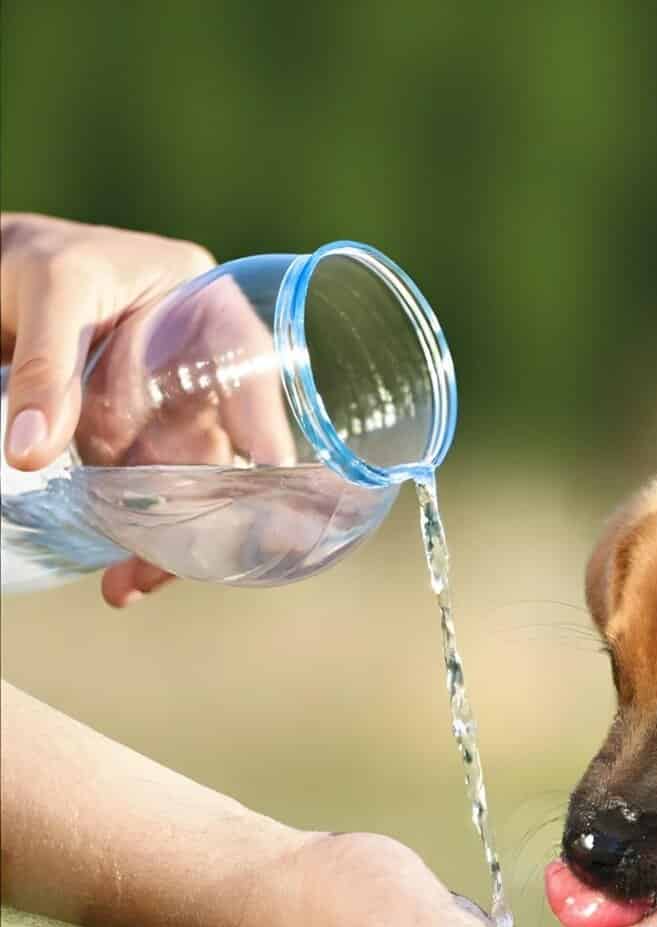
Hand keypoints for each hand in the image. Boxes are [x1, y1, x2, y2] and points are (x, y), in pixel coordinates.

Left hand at [0, 213, 286, 607]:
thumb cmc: (36, 258)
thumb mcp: (51, 289)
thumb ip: (48, 368)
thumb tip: (31, 456)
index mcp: (209, 311)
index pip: (254, 371)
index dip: (267, 427)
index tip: (272, 480)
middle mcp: (202, 370)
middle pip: (225, 446)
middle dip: (213, 513)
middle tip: (208, 562)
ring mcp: (169, 410)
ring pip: (187, 485)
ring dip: (167, 542)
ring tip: (132, 584)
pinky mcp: (134, 441)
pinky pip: (146, 495)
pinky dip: (135, 538)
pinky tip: (121, 579)